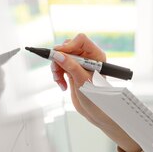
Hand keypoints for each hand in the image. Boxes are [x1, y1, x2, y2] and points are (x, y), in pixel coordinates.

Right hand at [50, 34, 140, 151]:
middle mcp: (88, 56)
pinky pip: (59, 65)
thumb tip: (57, 54)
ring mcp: (79, 63)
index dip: (69, 45)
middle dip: (59, 59)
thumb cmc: (95, 97)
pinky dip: (57, 74)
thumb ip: (70, 66)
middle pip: (68, 47)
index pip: (81, 40)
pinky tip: (62, 85)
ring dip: (56, 68)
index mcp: (96, 55)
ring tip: (59, 81)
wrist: (95, 111)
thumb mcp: (82, 81)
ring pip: (61, 56)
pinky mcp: (72, 69)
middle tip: (56, 71)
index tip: (58, 54)